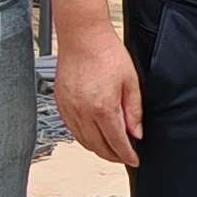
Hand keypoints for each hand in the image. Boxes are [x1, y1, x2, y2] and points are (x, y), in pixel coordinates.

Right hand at [56, 26, 143, 168]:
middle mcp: (83, 112)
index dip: (127, 156)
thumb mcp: (130, 81)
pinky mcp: (61, 103)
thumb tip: (136, 132)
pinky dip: (84, 137)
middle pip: (98, 147)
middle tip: (124, 156)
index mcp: (103, 108)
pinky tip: (93, 134)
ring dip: (98, 149)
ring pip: (83, 142)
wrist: (82, 36)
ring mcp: (69, 109)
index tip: (134, 160)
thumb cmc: (106, 52)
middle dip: (113, 156)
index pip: (116, 142)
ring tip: (111, 147)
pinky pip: (72, 130)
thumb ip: (134, 110)